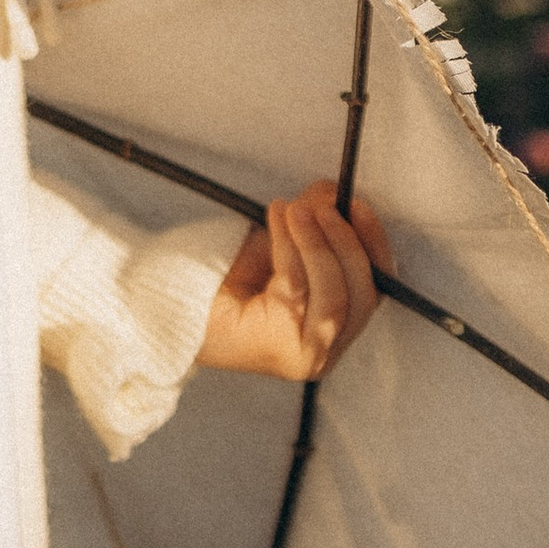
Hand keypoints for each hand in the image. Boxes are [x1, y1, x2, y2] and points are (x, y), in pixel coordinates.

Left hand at [198, 180, 392, 383]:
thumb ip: (311, 226)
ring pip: (335, 292)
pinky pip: (298, 287)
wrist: (176, 312)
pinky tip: (278, 218)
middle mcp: (327, 350)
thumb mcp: (279, 250)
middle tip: (325, 204)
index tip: (357, 206)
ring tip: (298, 208)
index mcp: (334, 331)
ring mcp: (309, 355)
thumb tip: (330, 193)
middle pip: (362, 292)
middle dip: (347, 241)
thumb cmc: (224, 285)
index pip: (372, 288)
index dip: (372, 244)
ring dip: (319, 242)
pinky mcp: (284, 349)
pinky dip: (291, 246)